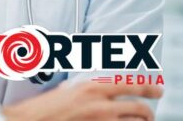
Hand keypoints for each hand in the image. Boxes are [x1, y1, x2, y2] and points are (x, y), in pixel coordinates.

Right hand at [3, 81, 162, 120]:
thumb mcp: (62, 91)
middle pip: (139, 109)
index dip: (149, 88)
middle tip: (149, 114)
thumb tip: (79, 88)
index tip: (158, 90)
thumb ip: (76, 89)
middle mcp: (100, 104)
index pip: (130, 85)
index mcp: (91, 87)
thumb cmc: (42, 108)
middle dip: (148, 113)